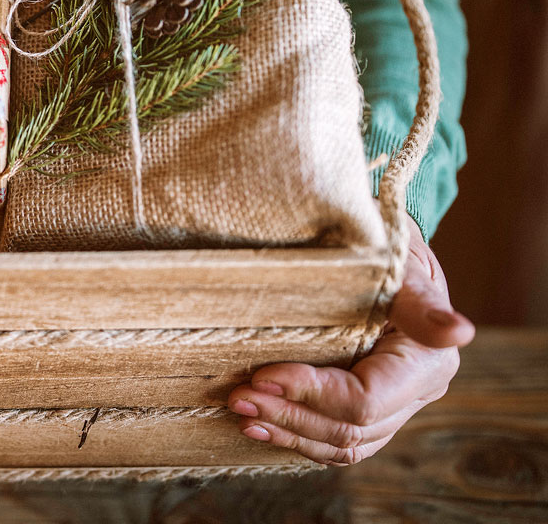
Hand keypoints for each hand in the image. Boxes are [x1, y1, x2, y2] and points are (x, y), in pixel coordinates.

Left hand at [227, 214, 474, 464]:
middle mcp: (417, 393)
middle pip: (349, 427)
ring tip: (243, 414)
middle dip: (289, 415)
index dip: (310, 393)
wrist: (387, 255)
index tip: (261, 376)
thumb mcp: (401, 267)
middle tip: (237, 398)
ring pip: (343, 443)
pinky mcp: (372, 411)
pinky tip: (261, 427)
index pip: (363, 400)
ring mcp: (396, 407)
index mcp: (427, 364)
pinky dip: (299, 438)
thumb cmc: (388, 252)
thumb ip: (421, 303)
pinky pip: (338, 441)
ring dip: (288, 432)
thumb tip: (459, 332)